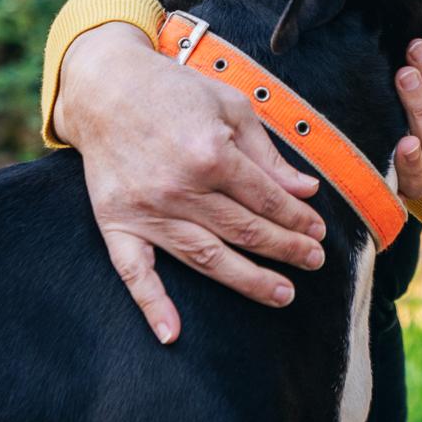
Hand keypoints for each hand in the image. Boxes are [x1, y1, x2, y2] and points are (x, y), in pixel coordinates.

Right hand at [54, 22, 328, 344]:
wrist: (104, 88)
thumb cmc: (172, 91)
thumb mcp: (230, 106)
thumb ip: (267, 154)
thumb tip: (306, 189)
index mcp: (210, 153)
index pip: (266, 198)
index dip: (297, 217)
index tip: (317, 230)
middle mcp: (179, 188)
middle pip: (244, 230)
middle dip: (285, 248)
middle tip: (313, 262)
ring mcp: (147, 210)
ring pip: (206, 257)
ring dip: (247, 280)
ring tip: (282, 294)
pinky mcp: (117, 222)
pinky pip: (134, 271)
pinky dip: (152, 305)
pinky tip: (172, 333)